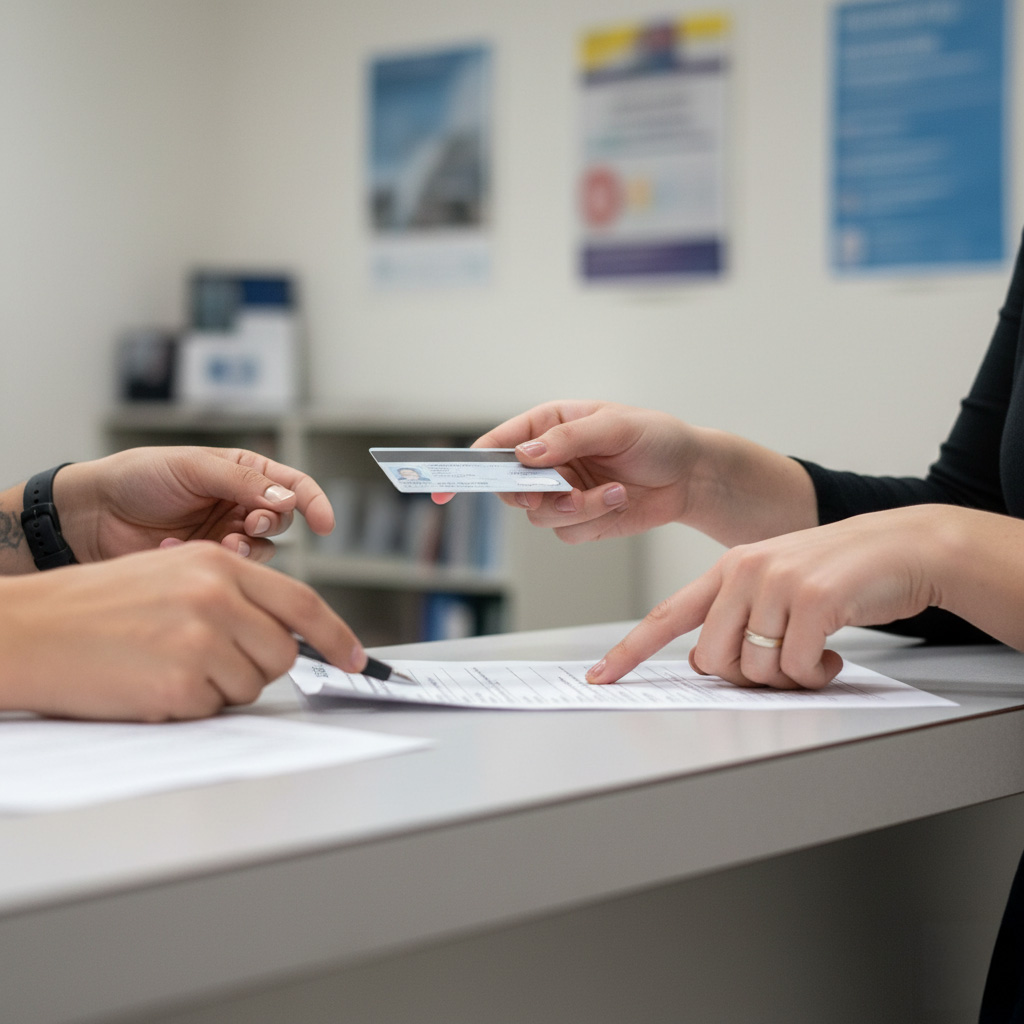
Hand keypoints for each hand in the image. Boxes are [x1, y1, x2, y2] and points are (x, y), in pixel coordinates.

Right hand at [0, 543, 366, 720]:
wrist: (30, 631)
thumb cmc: (95, 605)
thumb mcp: (172, 572)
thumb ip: (233, 593)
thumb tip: (284, 630)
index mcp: (218, 564)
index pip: (302, 602)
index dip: (336, 635)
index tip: (356, 659)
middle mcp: (217, 597)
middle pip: (282, 652)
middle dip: (258, 665)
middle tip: (211, 660)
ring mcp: (200, 641)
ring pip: (251, 684)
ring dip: (220, 687)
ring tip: (168, 664)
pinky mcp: (180, 685)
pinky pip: (213, 709)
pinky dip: (189, 705)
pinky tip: (150, 683)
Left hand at [55, 447, 335, 563]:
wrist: (92, 514)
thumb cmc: (138, 478)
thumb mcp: (193, 468)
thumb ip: (242, 482)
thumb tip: (286, 497)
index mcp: (243, 472)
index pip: (293, 484)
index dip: (313, 502)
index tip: (324, 523)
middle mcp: (240, 504)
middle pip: (282, 520)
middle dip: (270, 524)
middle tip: (249, 526)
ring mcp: (226, 535)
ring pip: (262, 550)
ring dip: (246, 548)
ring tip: (221, 545)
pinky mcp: (209, 563)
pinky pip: (232, 570)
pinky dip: (215, 563)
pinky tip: (178, 550)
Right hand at [434, 401, 697, 542]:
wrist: (689, 476)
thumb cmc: (656, 438)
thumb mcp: (615, 426)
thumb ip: (568, 439)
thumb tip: (526, 454)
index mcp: (548, 426)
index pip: (496, 445)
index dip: (468, 464)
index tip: (446, 486)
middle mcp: (548, 461)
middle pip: (509, 488)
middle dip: (532, 494)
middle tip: (559, 491)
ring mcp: (562, 492)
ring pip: (540, 516)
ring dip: (576, 508)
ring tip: (612, 492)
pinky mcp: (580, 519)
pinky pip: (568, 532)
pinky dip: (594, 520)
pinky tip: (619, 499)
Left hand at [586, 506, 948, 688]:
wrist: (907, 547)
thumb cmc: (842, 574)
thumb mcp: (779, 583)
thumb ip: (741, 615)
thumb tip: (714, 666)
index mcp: (729, 569)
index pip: (667, 616)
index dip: (631, 651)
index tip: (600, 675)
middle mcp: (744, 571)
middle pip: (712, 660)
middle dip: (745, 677)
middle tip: (783, 664)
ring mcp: (777, 583)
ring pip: (753, 669)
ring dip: (787, 678)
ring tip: (814, 656)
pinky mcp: (814, 600)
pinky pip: (796, 669)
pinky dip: (817, 675)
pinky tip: (834, 654)